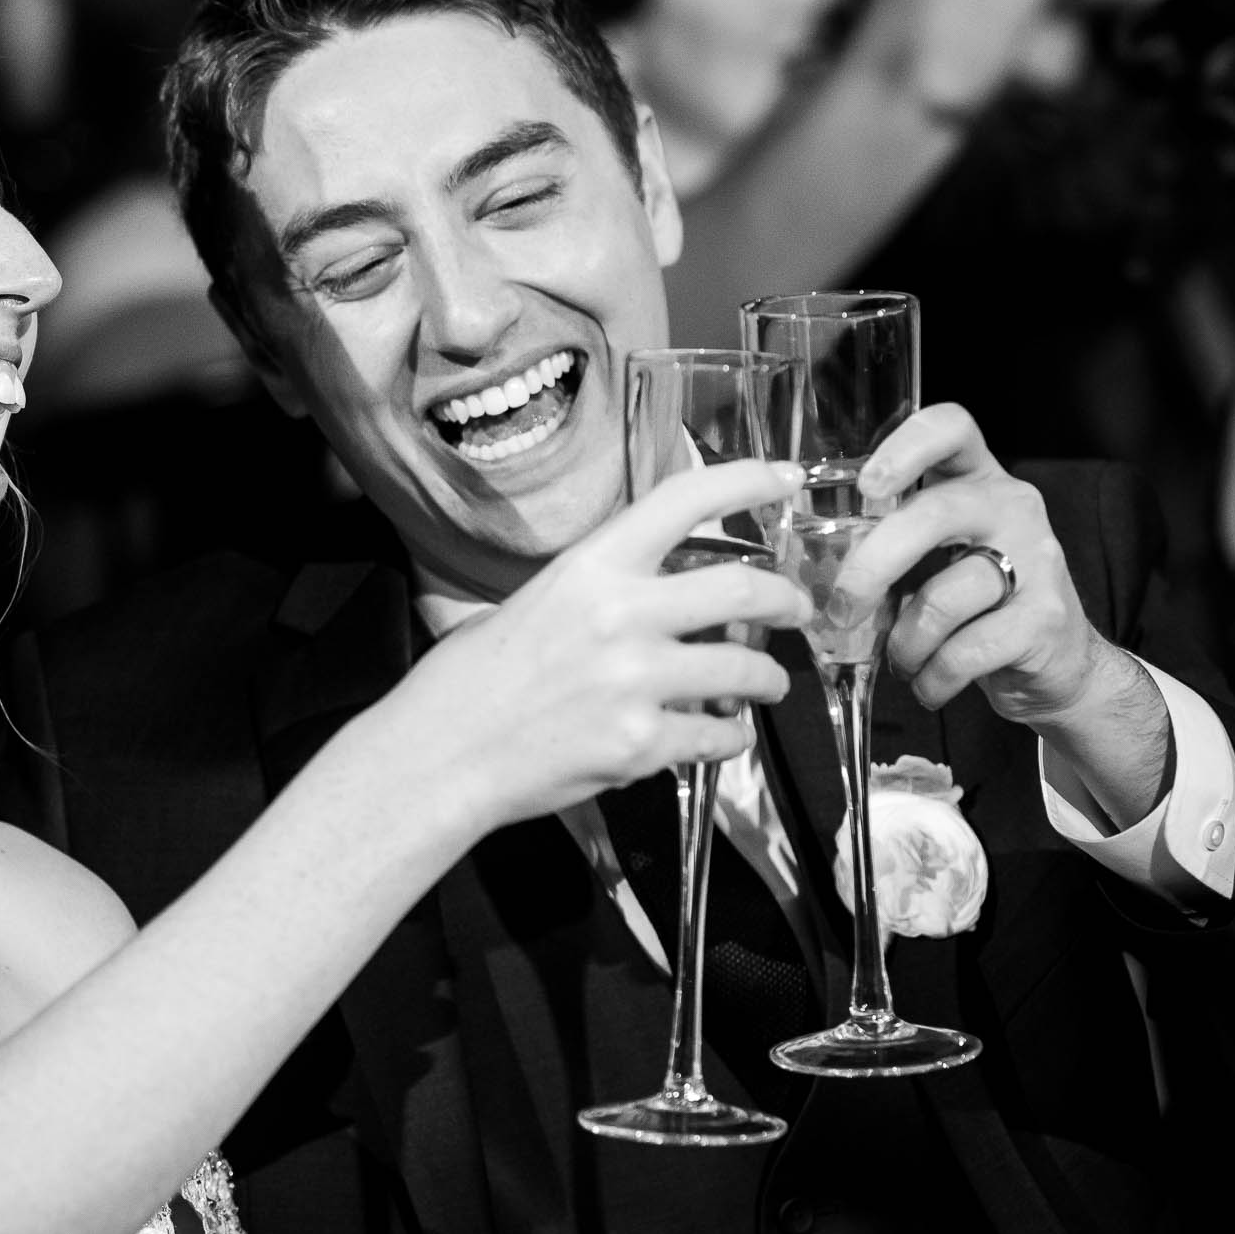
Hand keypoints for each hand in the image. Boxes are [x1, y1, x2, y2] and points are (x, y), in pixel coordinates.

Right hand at [410, 458, 811, 826]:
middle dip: (786, 600)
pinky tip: (723, 736)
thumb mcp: (530, 605)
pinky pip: (717, 737)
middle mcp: (621, 616)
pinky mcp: (641, 744)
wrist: (438, 755)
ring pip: (744, 672)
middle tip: (796, 609)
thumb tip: (653, 596)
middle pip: (742, 590)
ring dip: (767, 680)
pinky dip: (730, 737)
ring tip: (767, 686)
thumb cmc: (469, 680)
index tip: (786, 478)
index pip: (683, 500)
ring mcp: (635, 683)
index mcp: (589, 568)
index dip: (746, 481)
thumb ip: (597, 593)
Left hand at [829, 404, 1111, 725]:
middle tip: (842, 608)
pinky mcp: (1045, 618)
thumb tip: (806, 566)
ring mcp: (1037, 560)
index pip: (951, 427)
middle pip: (933, 514)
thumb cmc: (974, 607)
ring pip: (943, 597)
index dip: (906, 445)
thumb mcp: (933, 558)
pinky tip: (929, 684)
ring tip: (902, 661)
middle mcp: (1012, 507)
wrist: (1056, 666)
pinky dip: (933, 677)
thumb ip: (886, 543)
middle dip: (872, 567)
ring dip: (904, 643)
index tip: (866, 484)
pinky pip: (965, 651)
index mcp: (977, 480)